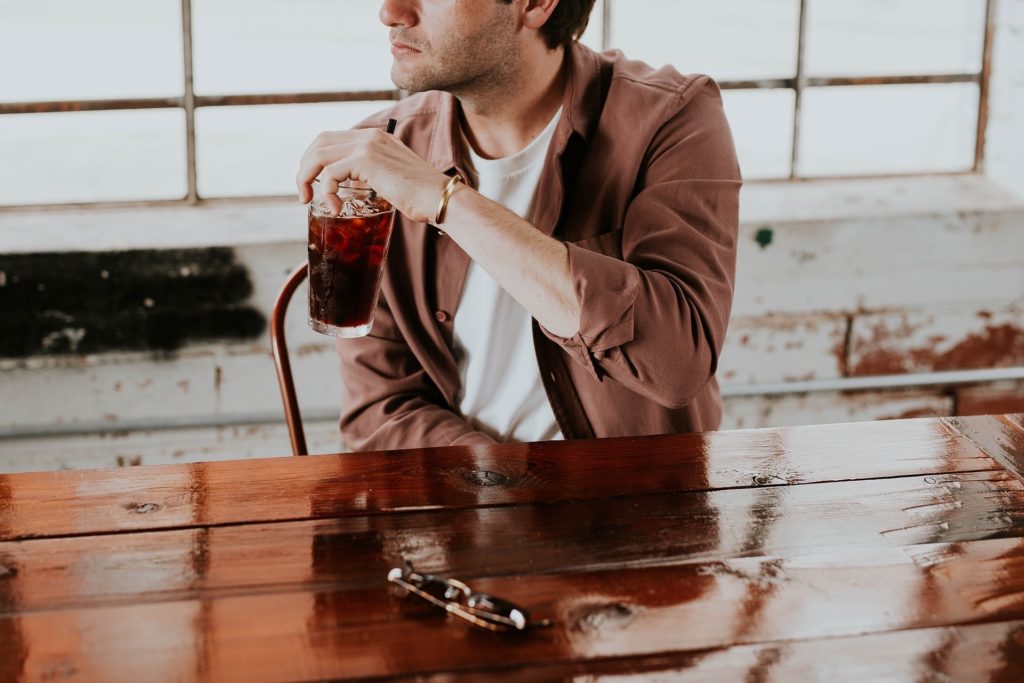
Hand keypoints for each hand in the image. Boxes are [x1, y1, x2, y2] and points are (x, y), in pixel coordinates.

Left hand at [296, 128, 448, 223]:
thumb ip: (370, 174)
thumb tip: (349, 185)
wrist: (439, 198)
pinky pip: (330, 173)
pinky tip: (335, 208)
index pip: (331, 138)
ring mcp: (368, 145)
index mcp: (374, 138)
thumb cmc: (420, 196)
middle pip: (320, 142)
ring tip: (309, 200)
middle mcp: (369, 136)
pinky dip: (326, 192)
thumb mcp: (390, 178)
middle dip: (305, 167)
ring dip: (306, 178)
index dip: (314, 158)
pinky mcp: (366, 160)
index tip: (311, 182)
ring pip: (319, 156)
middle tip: (304, 193)